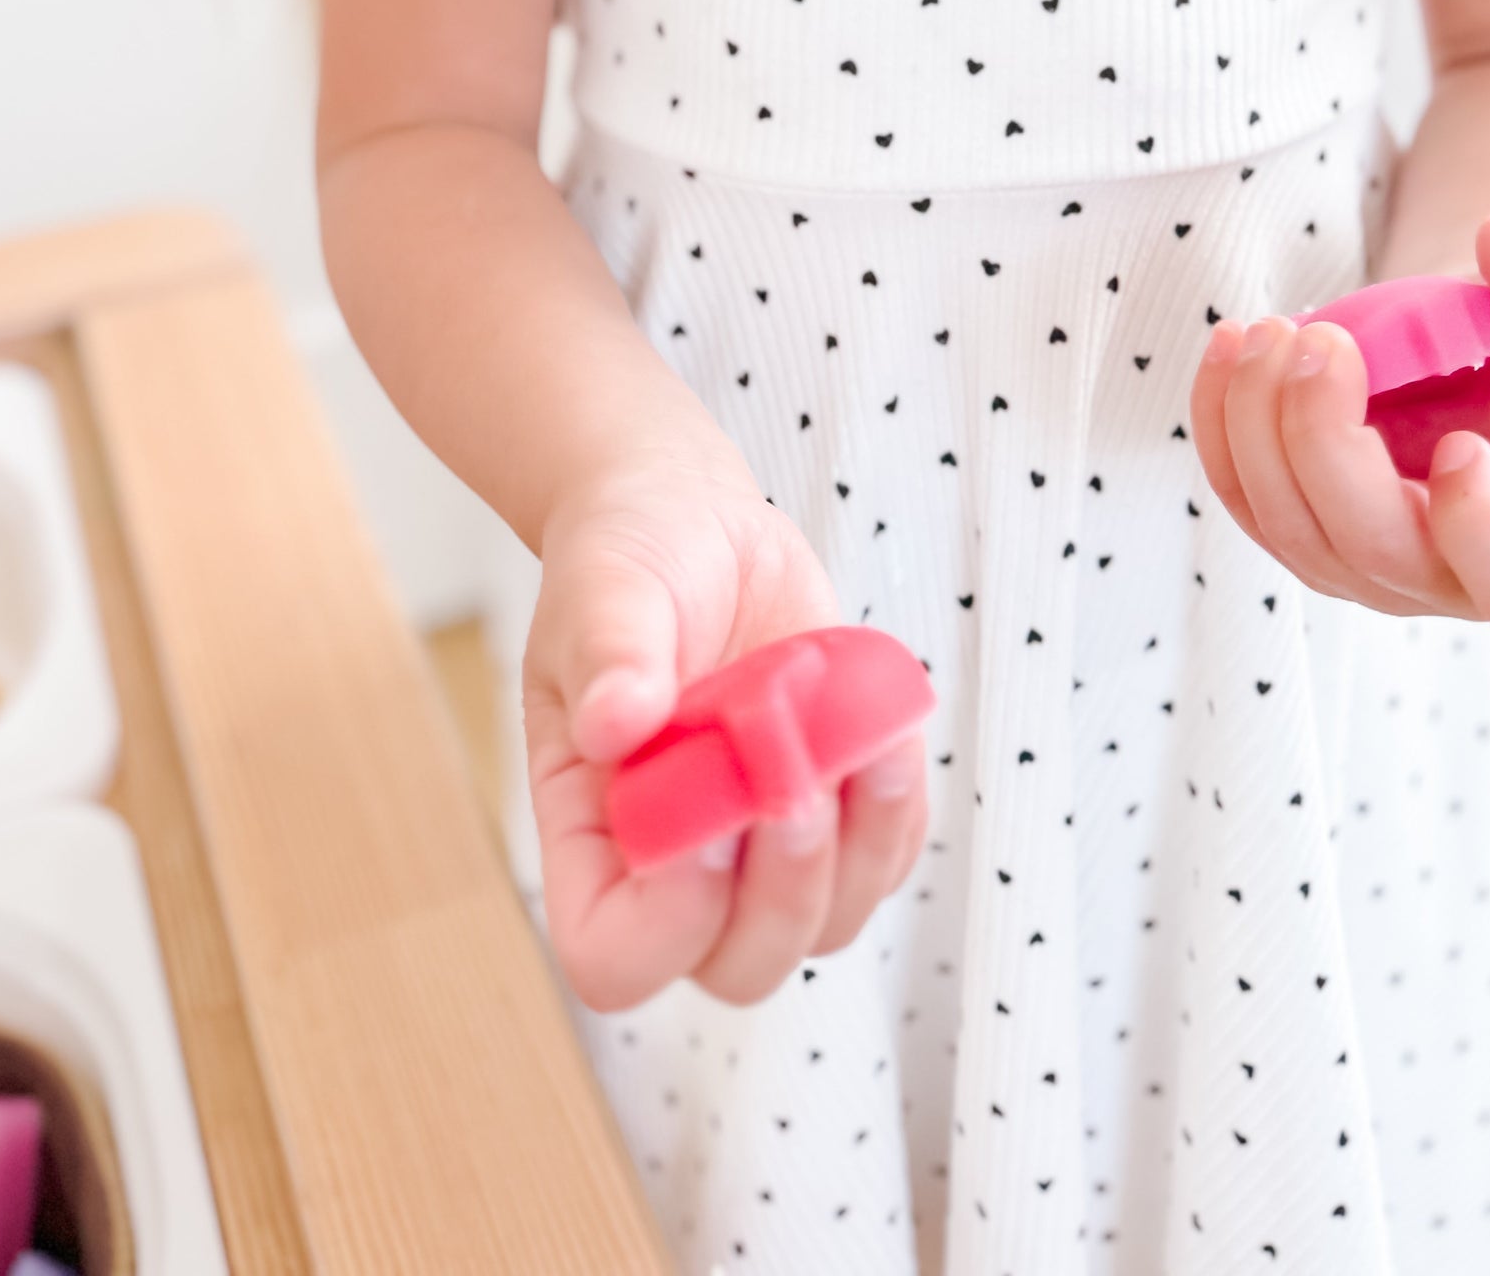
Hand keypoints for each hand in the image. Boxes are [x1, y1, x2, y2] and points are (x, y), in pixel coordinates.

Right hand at [524, 454, 929, 1012]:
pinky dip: (898, 813)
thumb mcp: (603, 590)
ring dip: (858, 851)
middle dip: (786, 889)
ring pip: (825, 928)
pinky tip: (886, 734)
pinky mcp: (832, 812)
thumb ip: (609, 654)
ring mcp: (758, 849)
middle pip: (738, 966)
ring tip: (860, 743)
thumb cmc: (626, 560)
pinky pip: (883, 861)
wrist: (691, 522)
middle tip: (800, 777)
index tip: (711, 816)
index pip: (613, 956)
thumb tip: (616, 721)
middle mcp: (672, 866)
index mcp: (591, 834)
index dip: (667, 924)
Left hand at [1187, 215, 1489, 639]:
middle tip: (1322, 340)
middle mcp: (1446, 578)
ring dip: (1261, 421)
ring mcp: (1361, 567)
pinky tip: (1230, 345)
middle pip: (1372, 549)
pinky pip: (1239, 496)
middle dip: (1326, 440)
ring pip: (1288, 525)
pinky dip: (1220, 420)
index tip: (1460, 442)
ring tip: (1273, 330)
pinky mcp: (1295, 531)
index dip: (1479, 526)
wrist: (1454, 356)